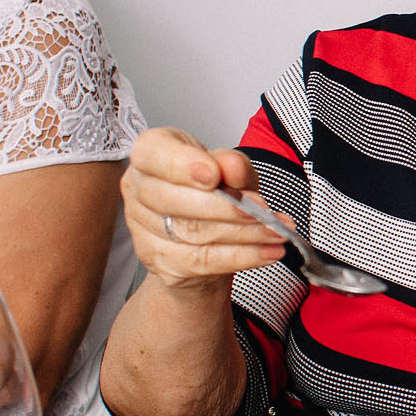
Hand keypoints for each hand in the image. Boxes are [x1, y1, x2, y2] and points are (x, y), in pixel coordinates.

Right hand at [122, 126, 291, 288]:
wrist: (206, 236)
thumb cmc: (213, 190)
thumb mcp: (230, 168)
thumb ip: (232, 164)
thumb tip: (233, 167)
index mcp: (150, 153)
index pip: (153, 154)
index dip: (183, 166)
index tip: (214, 175)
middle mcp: (139, 188)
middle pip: (173, 200)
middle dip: (224, 206)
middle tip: (262, 209)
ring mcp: (144, 228)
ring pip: (192, 233)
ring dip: (243, 234)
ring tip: (276, 232)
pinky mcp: (161, 261)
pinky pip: (202, 261)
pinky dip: (241, 257)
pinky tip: (267, 251)